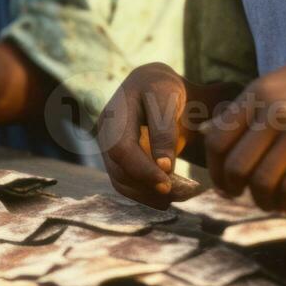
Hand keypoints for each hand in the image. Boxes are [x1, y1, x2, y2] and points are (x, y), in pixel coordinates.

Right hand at [97, 62, 191, 208]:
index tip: (167, 184)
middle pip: (119, 169)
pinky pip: (125, 182)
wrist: (152, 87)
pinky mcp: (116, 159)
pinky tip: (165, 198)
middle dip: (148, 186)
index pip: (121, 148)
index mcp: (115, 112)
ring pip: (120, 180)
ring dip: (147, 194)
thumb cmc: (162, 90)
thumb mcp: (167, 98)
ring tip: (177, 197)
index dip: (142, 169)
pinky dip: (144, 193)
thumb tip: (164, 167)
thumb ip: (164, 130)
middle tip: (180, 193)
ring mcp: (107, 146)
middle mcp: (105, 132)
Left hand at [203, 44, 285, 213]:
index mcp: (255, 94)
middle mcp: (272, 111)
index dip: (214, 168)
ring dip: (262, 201)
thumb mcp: (274, 84)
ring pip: (263, 182)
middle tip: (242, 195)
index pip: (217, 140)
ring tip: (269, 202)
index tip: (224, 180)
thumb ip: (246, 110)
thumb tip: (213, 141)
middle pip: (236, 166)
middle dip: (233, 189)